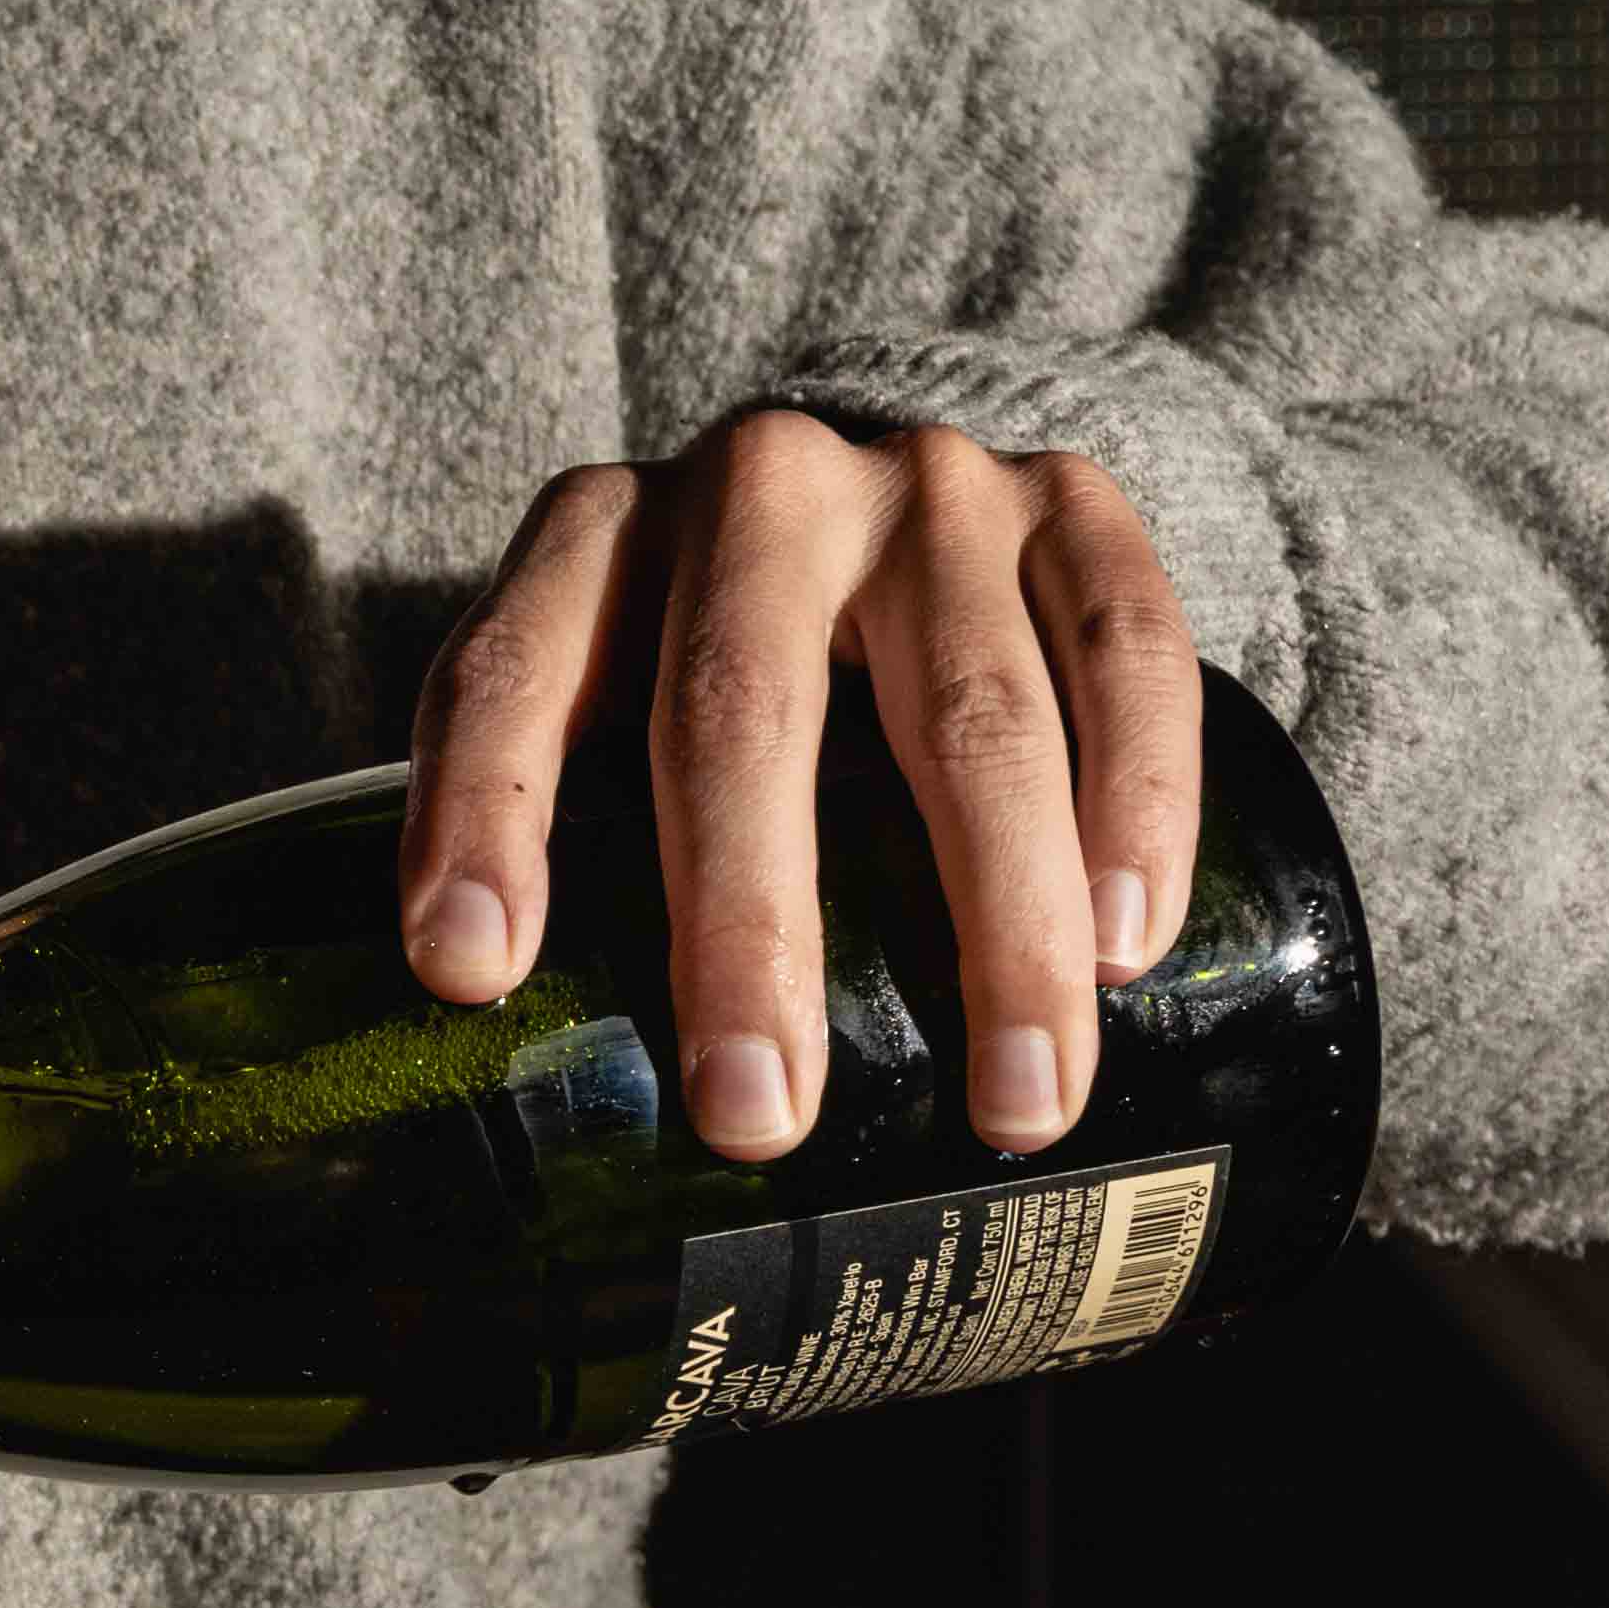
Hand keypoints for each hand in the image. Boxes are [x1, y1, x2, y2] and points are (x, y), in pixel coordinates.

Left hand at [397, 410, 1202, 1165]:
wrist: (882, 488)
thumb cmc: (700, 651)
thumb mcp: (591, 693)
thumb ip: (542, 824)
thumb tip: (511, 1085)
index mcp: (597, 538)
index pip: (509, 673)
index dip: (480, 815)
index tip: (470, 974)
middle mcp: (760, 489)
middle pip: (741, 706)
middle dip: (748, 930)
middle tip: (757, 1119)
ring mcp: (930, 488)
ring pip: (970, 710)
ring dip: (998, 924)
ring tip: (1015, 1102)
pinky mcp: (1074, 504)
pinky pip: (1128, 655)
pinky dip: (1138, 806)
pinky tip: (1125, 946)